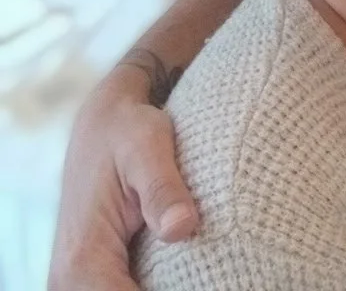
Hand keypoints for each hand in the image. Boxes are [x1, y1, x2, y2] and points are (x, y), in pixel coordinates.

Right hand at [48, 68, 197, 290]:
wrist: (102, 125)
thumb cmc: (126, 132)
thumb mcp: (147, 148)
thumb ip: (162, 190)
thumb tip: (182, 228)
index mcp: (83, 258)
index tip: (207, 283)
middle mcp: (71, 282)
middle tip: (220, 276)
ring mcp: (80, 285)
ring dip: (165, 289)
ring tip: (208, 273)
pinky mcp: (93, 281)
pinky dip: (153, 287)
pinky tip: (189, 276)